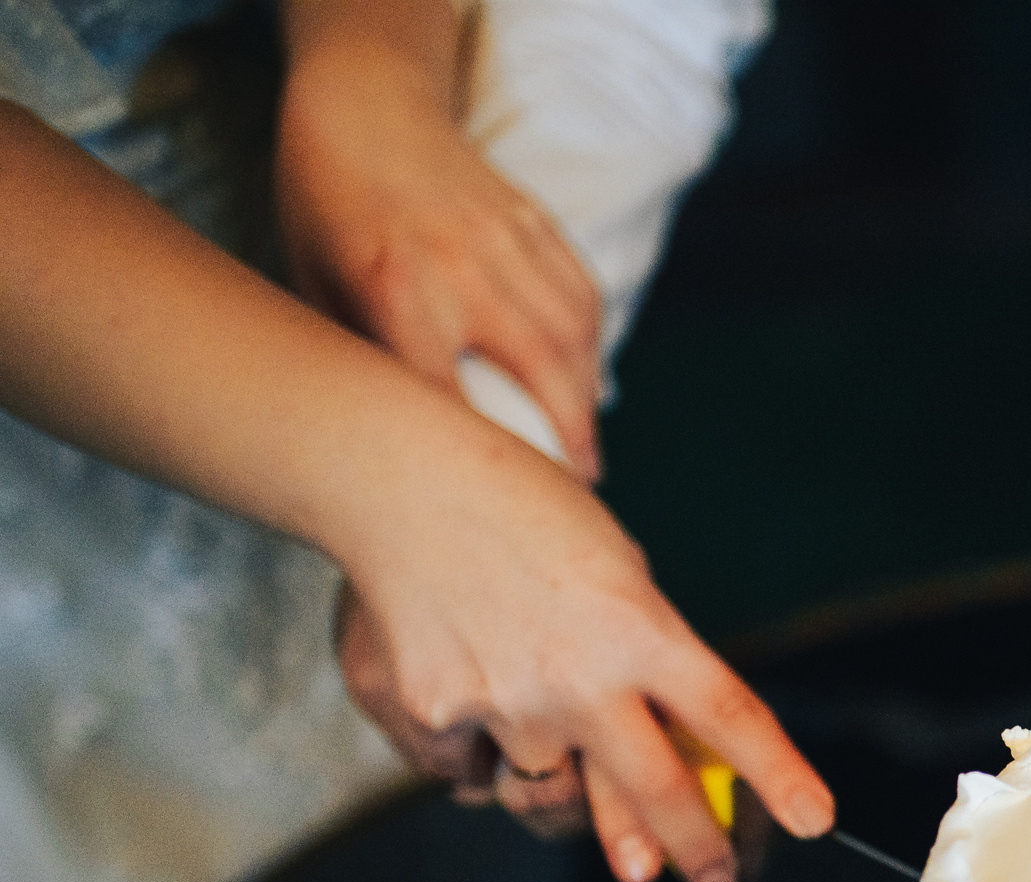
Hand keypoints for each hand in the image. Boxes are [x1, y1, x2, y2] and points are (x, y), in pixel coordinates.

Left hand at [275, 18, 604, 478]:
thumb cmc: (324, 204)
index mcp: (397, 289)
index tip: (507, 503)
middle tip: (578, 490)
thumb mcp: (314, 287)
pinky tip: (582, 377)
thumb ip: (359, 356)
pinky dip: (590, 344)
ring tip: (585, 444)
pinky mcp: (536, 222)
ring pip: (574, 336)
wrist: (363, 103)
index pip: (453, 400)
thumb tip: (392, 433)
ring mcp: (509, 239)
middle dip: (568, 438)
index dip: (488, 459)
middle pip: (541, 372)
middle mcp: (464, 267)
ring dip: (586, 397)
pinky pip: (581, 295)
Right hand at [334, 441, 833, 881]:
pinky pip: (469, 775)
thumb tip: (671, 748)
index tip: (814, 823)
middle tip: (714, 878)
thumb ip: (647, 656)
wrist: (399, 480)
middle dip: (694, 849)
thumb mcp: (618, 573)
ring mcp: (506, 704)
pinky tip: (466, 687)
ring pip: (551, 796)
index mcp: (640, 629)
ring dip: (561, 786)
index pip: (730, 717)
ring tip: (544, 727)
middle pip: (657, 793)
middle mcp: (580, 678)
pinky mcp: (436, 716)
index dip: (778, 777)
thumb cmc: (522, 514)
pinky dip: (474, 750)